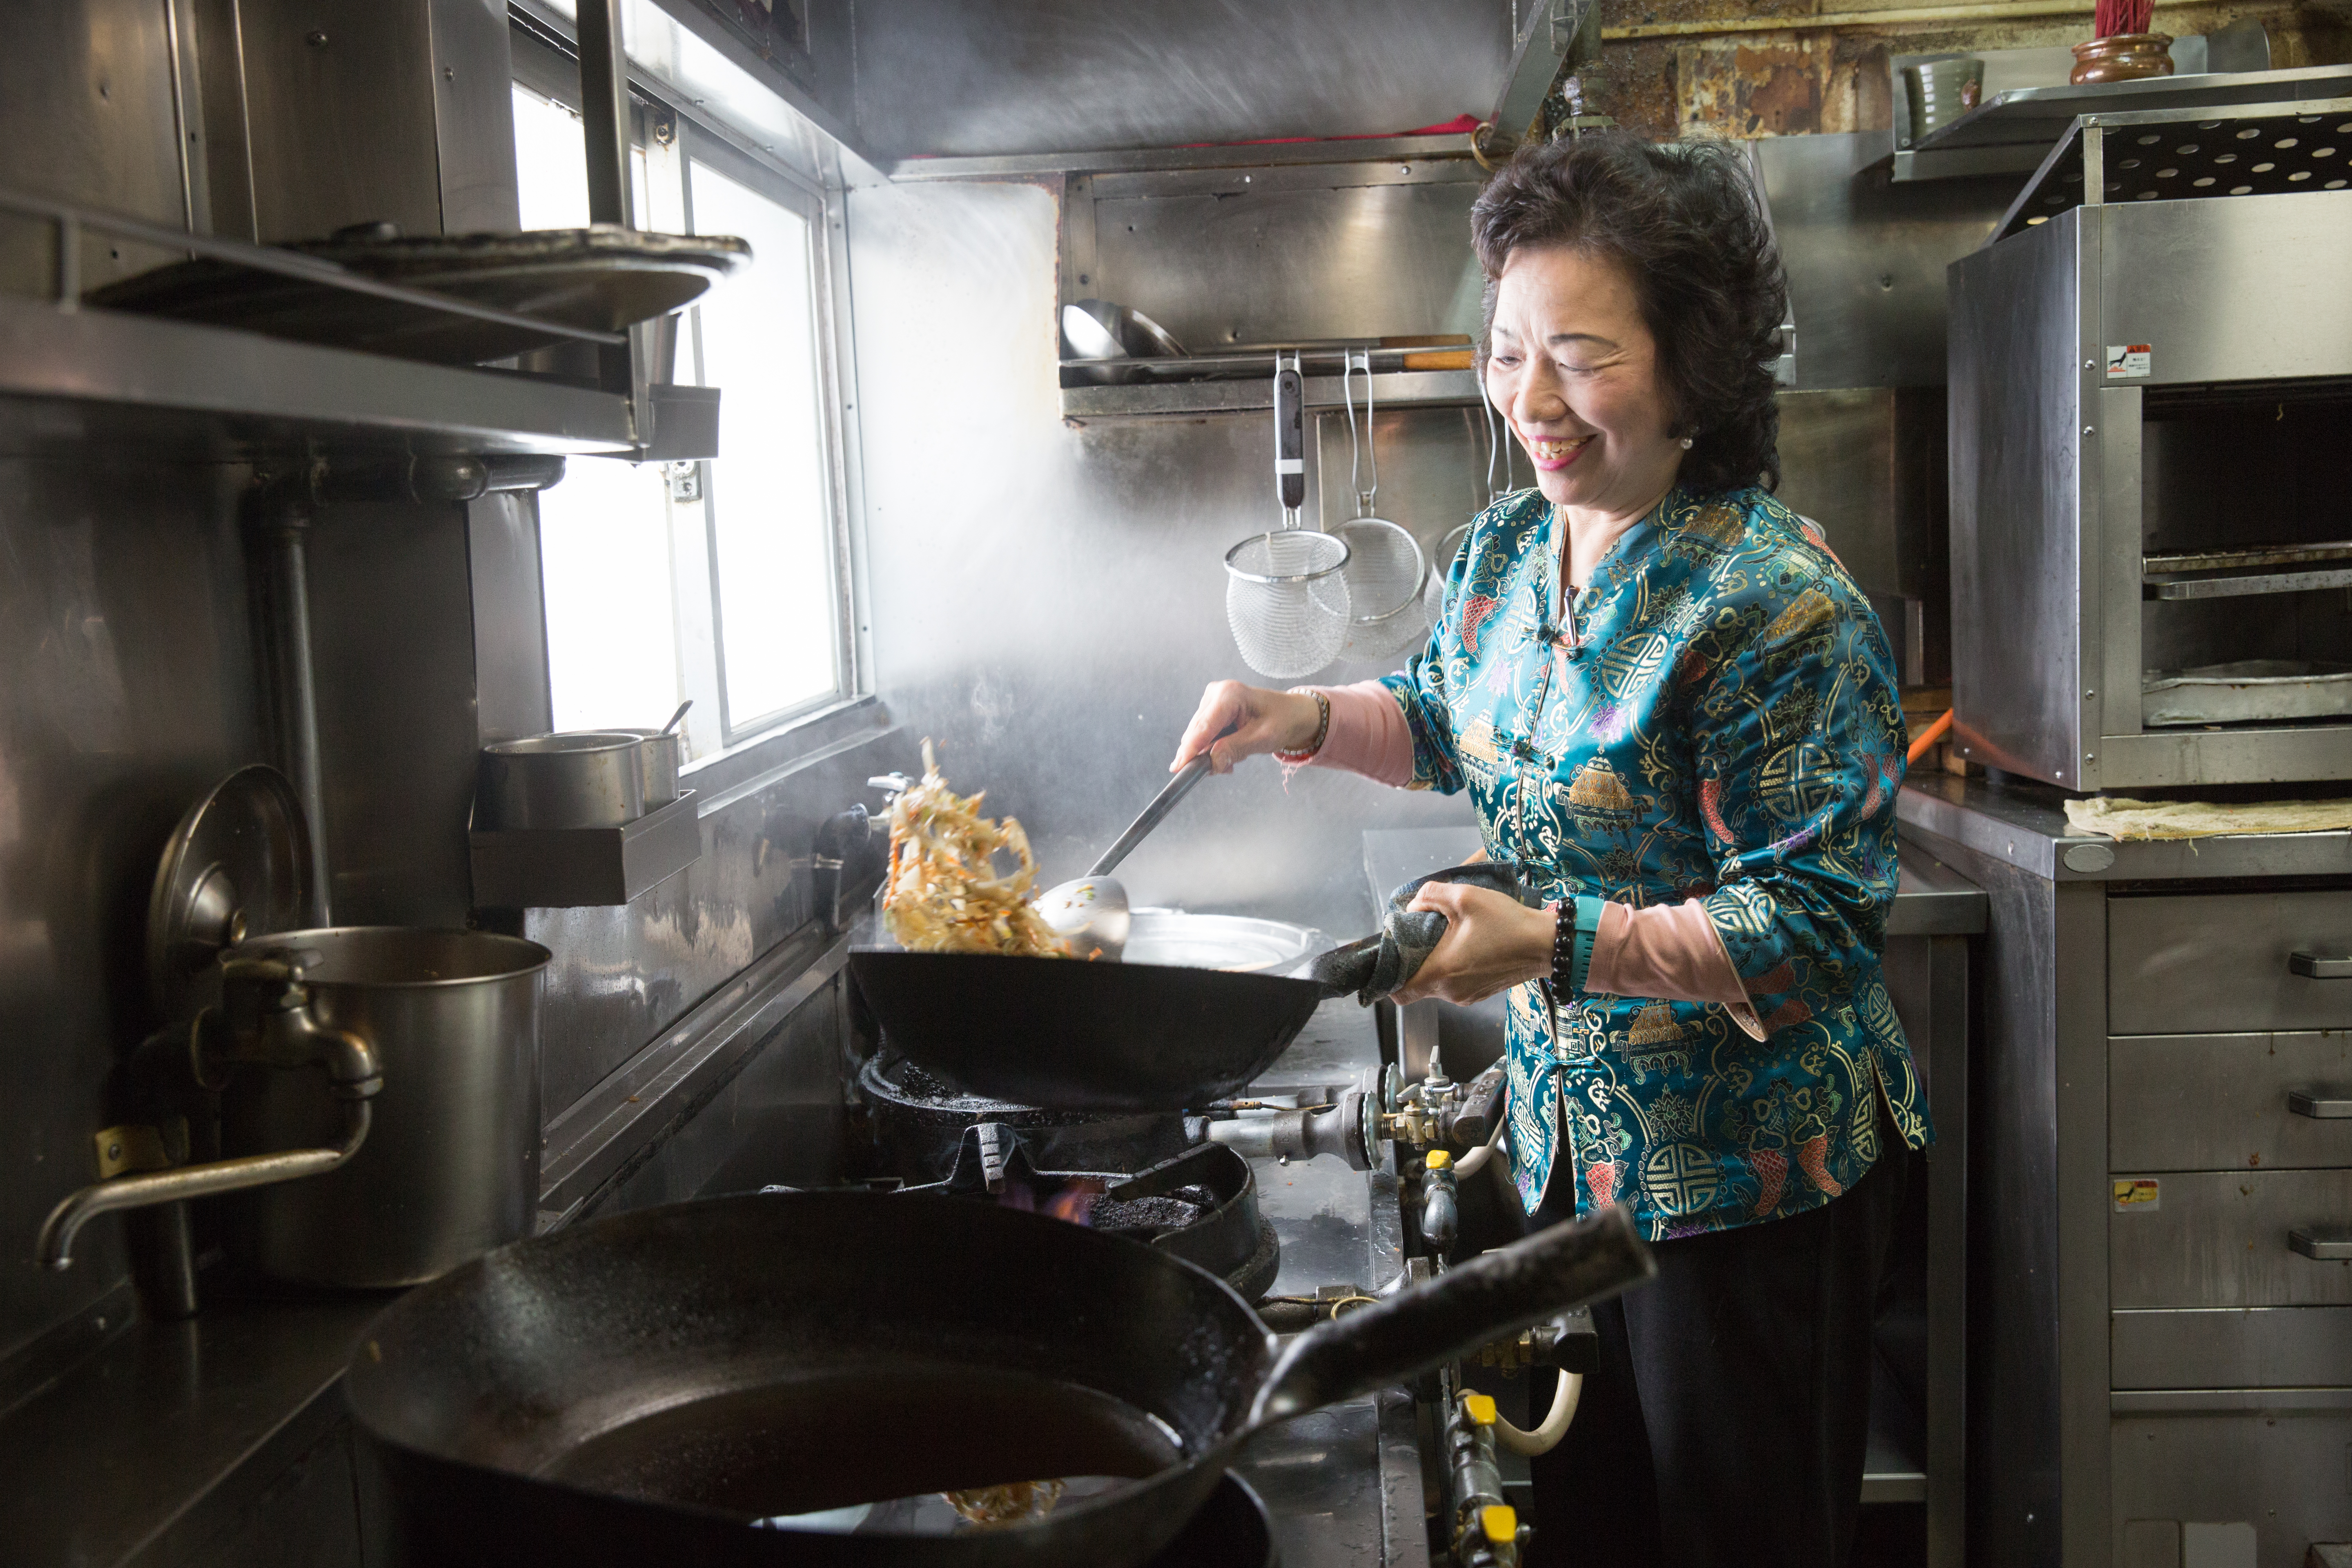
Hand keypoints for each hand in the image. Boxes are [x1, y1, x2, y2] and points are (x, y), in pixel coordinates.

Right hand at [1171, 681, 1321, 774]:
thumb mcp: (1263, 738)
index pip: (1203, 726)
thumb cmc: (1283, 721)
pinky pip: (1204, 735)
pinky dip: (1214, 748)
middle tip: (1225, 770)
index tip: (1179, 768)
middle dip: (1204, 755)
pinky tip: (1229, 753)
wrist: (1293, 713)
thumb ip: (1235, 749)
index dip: (1190, 749)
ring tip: (1234, 760)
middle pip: (1196, 732)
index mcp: (1230, 694)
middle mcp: (1216, 693)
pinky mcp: (1211, 709)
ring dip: (1211, 753)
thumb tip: (1211, 764)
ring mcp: (1212, 700)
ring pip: (1198, 736)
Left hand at [1388, 882, 1554, 1005]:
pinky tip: (1465, 945)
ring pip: (1436, 984)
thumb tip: (1414, 905)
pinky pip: (1455, 984)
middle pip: (1416, 985)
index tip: (1393, 956)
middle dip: (1413, 962)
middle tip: (1420, 936)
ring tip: (1446, 936)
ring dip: (1435, 963)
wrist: (1546, 945)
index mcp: (1441, 972)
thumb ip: (1431, 896)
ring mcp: (1466, 996)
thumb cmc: (1508, 923)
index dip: (1388, 977)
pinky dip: (1453, 968)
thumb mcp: (1466, 897)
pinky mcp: (1480, 993)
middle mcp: (1451, 992)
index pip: (1398, 992)